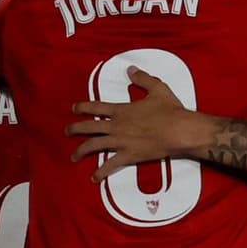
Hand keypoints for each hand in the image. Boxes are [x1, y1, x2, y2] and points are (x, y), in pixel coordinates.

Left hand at [65, 65, 205, 181]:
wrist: (180, 131)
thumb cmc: (170, 110)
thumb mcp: (157, 88)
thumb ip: (142, 78)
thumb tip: (131, 69)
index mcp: (121, 110)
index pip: (96, 107)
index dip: (82, 107)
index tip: (74, 108)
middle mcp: (116, 126)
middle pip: (89, 127)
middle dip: (74, 129)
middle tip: (66, 131)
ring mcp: (121, 142)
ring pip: (94, 146)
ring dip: (81, 151)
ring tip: (73, 156)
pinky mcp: (129, 156)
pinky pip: (111, 165)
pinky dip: (101, 172)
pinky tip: (93, 178)